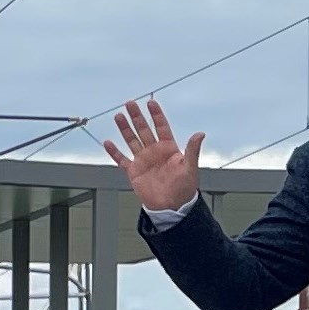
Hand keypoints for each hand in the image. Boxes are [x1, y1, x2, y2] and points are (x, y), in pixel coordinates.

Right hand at [104, 99, 203, 215]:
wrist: (172, 206)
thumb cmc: (184, 188)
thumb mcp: (190, 167)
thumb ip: (192, 150)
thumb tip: (200, 134)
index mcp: (168, 148)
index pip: (161, 126)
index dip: (156, 115)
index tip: (151, 103)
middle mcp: (154, 151)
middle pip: (144, 129)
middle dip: (137, 116)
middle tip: (130, 103)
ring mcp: (143, 160)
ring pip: (131, 140)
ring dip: (125, 129)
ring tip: (119, 116)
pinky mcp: (134, 171)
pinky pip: (121, 159)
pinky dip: (114, 152)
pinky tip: (108, 142)